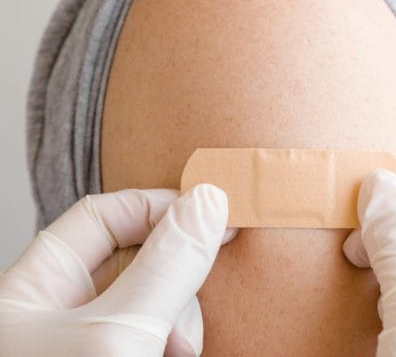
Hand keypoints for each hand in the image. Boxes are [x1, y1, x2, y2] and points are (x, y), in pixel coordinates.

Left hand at [0, 184, 234, 355]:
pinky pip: (159, 332)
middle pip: (136, 259)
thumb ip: (164, 268)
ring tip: (180, 352)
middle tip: (192, 307)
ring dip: (181, 320)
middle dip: (176, 279)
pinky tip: (179, 355)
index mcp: (33, 289)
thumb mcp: (118, 334)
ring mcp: (89, 343)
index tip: (214, 214)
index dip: (158, 208)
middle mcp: (59, 313)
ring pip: (155, 302)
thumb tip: (208, 202)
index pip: (101, 216)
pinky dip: (178, 340)